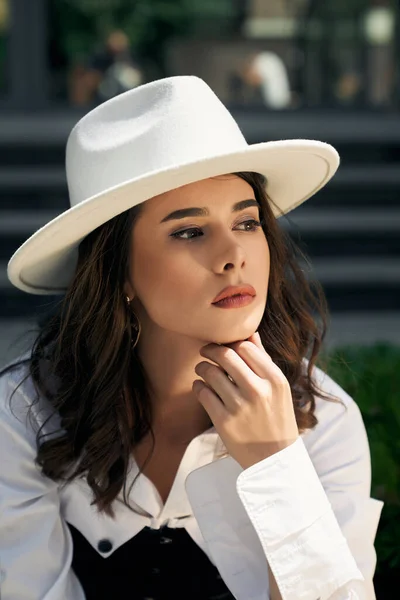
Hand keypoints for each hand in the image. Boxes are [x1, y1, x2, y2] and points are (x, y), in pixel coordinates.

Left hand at [193, 331, 298, 468]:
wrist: (274, 460)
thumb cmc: (277, 419)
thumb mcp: (278, 389)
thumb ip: (263, 360)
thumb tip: (250, 334)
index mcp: (275, 380)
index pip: (246, 347)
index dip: (231, 343)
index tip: (224, 346)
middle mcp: (258, 390)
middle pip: (226, 355)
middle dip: (211, 349)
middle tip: (205, 351)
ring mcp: (240, 406)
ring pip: (211, 372)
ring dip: (202, 367)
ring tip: (203, 370)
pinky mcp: (223, 422)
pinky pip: (202, 393)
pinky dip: (198, 386)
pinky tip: (202, 387)